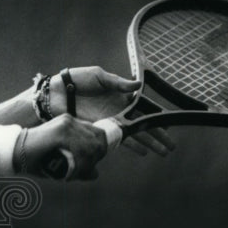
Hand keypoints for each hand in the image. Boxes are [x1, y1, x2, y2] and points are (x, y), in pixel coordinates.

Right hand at [18, 113, 107, 180]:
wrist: (15, 153)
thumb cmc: (36, 159)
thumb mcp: (60, 161)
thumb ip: (78, 165)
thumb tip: (96, 174)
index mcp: (71, 122)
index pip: (99, 134)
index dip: (99, 151)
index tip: (88, 164)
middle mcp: (71, 120)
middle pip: (99, 141)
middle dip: (94, 160)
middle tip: (80, 172)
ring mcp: (66, 124)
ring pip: (92, 147)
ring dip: (86, 166)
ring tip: (73, 175)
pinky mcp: (61, 132)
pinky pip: (81, 151)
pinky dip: (80, 166)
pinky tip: (70, 174)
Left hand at [50, 66, 173, 156]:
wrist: (56, 93)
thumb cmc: (77, 79)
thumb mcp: (99, 75)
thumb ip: (118, 82)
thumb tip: (138, 85)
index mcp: (119, 95)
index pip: (143, 106)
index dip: (155, 114)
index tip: (168, 122)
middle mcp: (118, 109)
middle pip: (142, 123)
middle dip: (157, 134)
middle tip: (170, 144)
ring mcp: (109, 121)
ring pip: (134, 134)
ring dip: (148, 143)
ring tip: (162, 152)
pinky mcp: (99, 129)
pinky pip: (118, 140)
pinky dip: (130, 146)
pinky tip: (142, 152)